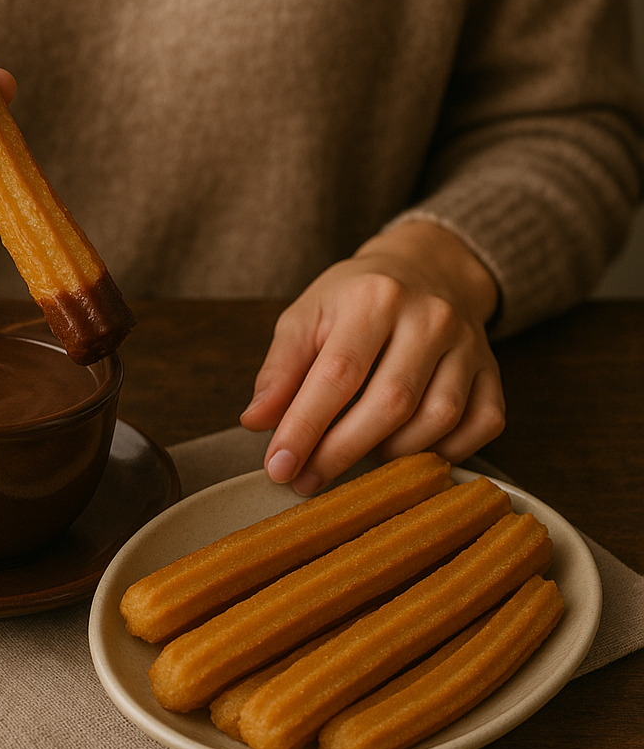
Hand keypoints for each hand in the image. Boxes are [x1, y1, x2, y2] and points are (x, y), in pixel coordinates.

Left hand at [240, 221, 504, 493]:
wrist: (425, 267)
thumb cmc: (355, 298)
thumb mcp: (306, 316)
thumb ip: (280, 370)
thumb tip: (256, 422)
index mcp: (374, 297)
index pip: (337, 374)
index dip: (306, 426)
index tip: (279, 466)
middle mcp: (429, 317)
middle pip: (390, 402)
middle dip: (342, 452)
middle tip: (307, 481)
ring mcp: (469, 345)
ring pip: (437, 419)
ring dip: (390, 455)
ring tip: (354, 458)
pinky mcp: (493, 370)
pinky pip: (481, 425)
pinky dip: (445, 451)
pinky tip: (408, 451)